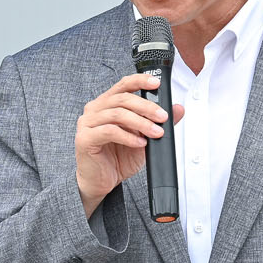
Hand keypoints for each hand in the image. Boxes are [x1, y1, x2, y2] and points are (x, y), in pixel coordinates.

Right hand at [75, 74, 186, 216]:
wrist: (101, 182)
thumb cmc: (117, 158)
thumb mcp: (144, 138)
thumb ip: (157, 122)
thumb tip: (177, 109)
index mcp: (107, 104)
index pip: (123, 85)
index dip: (140, 81)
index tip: (157, 83)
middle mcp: (94, 110)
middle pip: (122, 99)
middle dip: (146, 107)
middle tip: (162, 117)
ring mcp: (87, 123)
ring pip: (117, 114)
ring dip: (140, 123)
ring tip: (155, 133)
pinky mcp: (85, 139)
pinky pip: (109, 131)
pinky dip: (128, 136)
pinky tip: (139, 142)